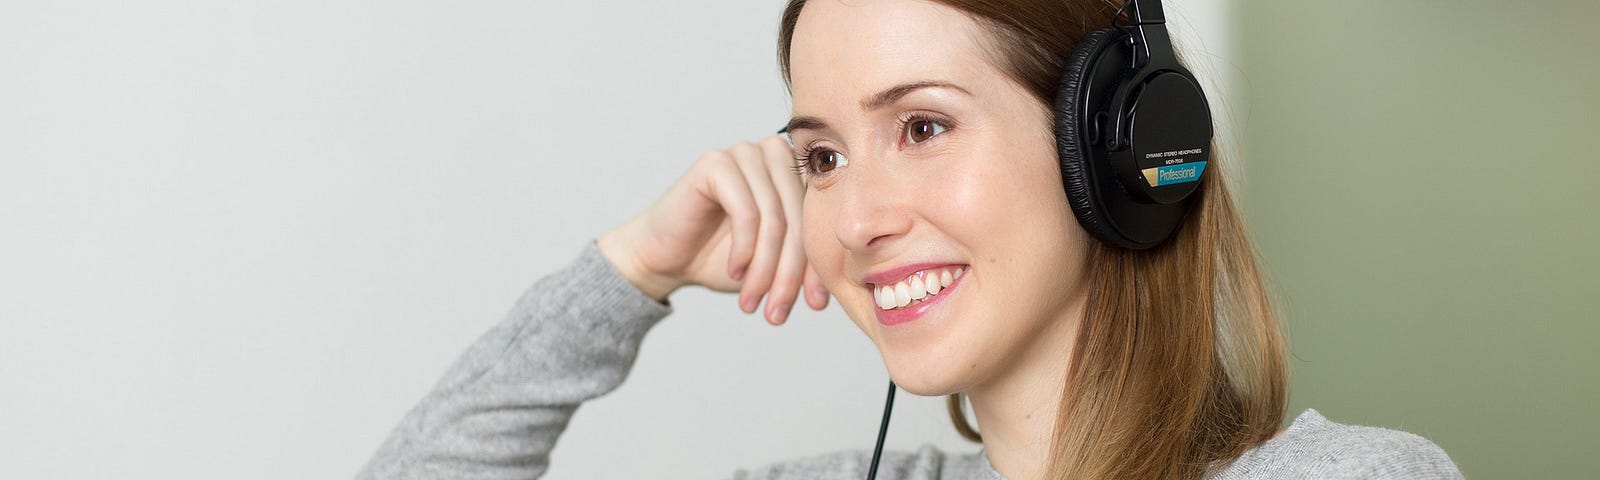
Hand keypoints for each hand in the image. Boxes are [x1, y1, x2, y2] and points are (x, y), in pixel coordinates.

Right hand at [598, 135, 828, 324]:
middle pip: (800, 218)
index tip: (816, 305)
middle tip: (778, 311)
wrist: (666, 258)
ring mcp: (744, 154)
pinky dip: (744, 249)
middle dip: (791, 272)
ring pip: (775, 218)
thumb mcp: (776, 264)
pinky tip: (735, 272)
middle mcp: (773, 154)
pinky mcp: (715, 164)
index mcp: (796, 172)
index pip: (821, 219)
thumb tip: (843, 280)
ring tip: (753, 300)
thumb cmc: (722, 259)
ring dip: (766, 268)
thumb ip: (807, 261)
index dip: (819, 265)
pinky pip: (745, 211)